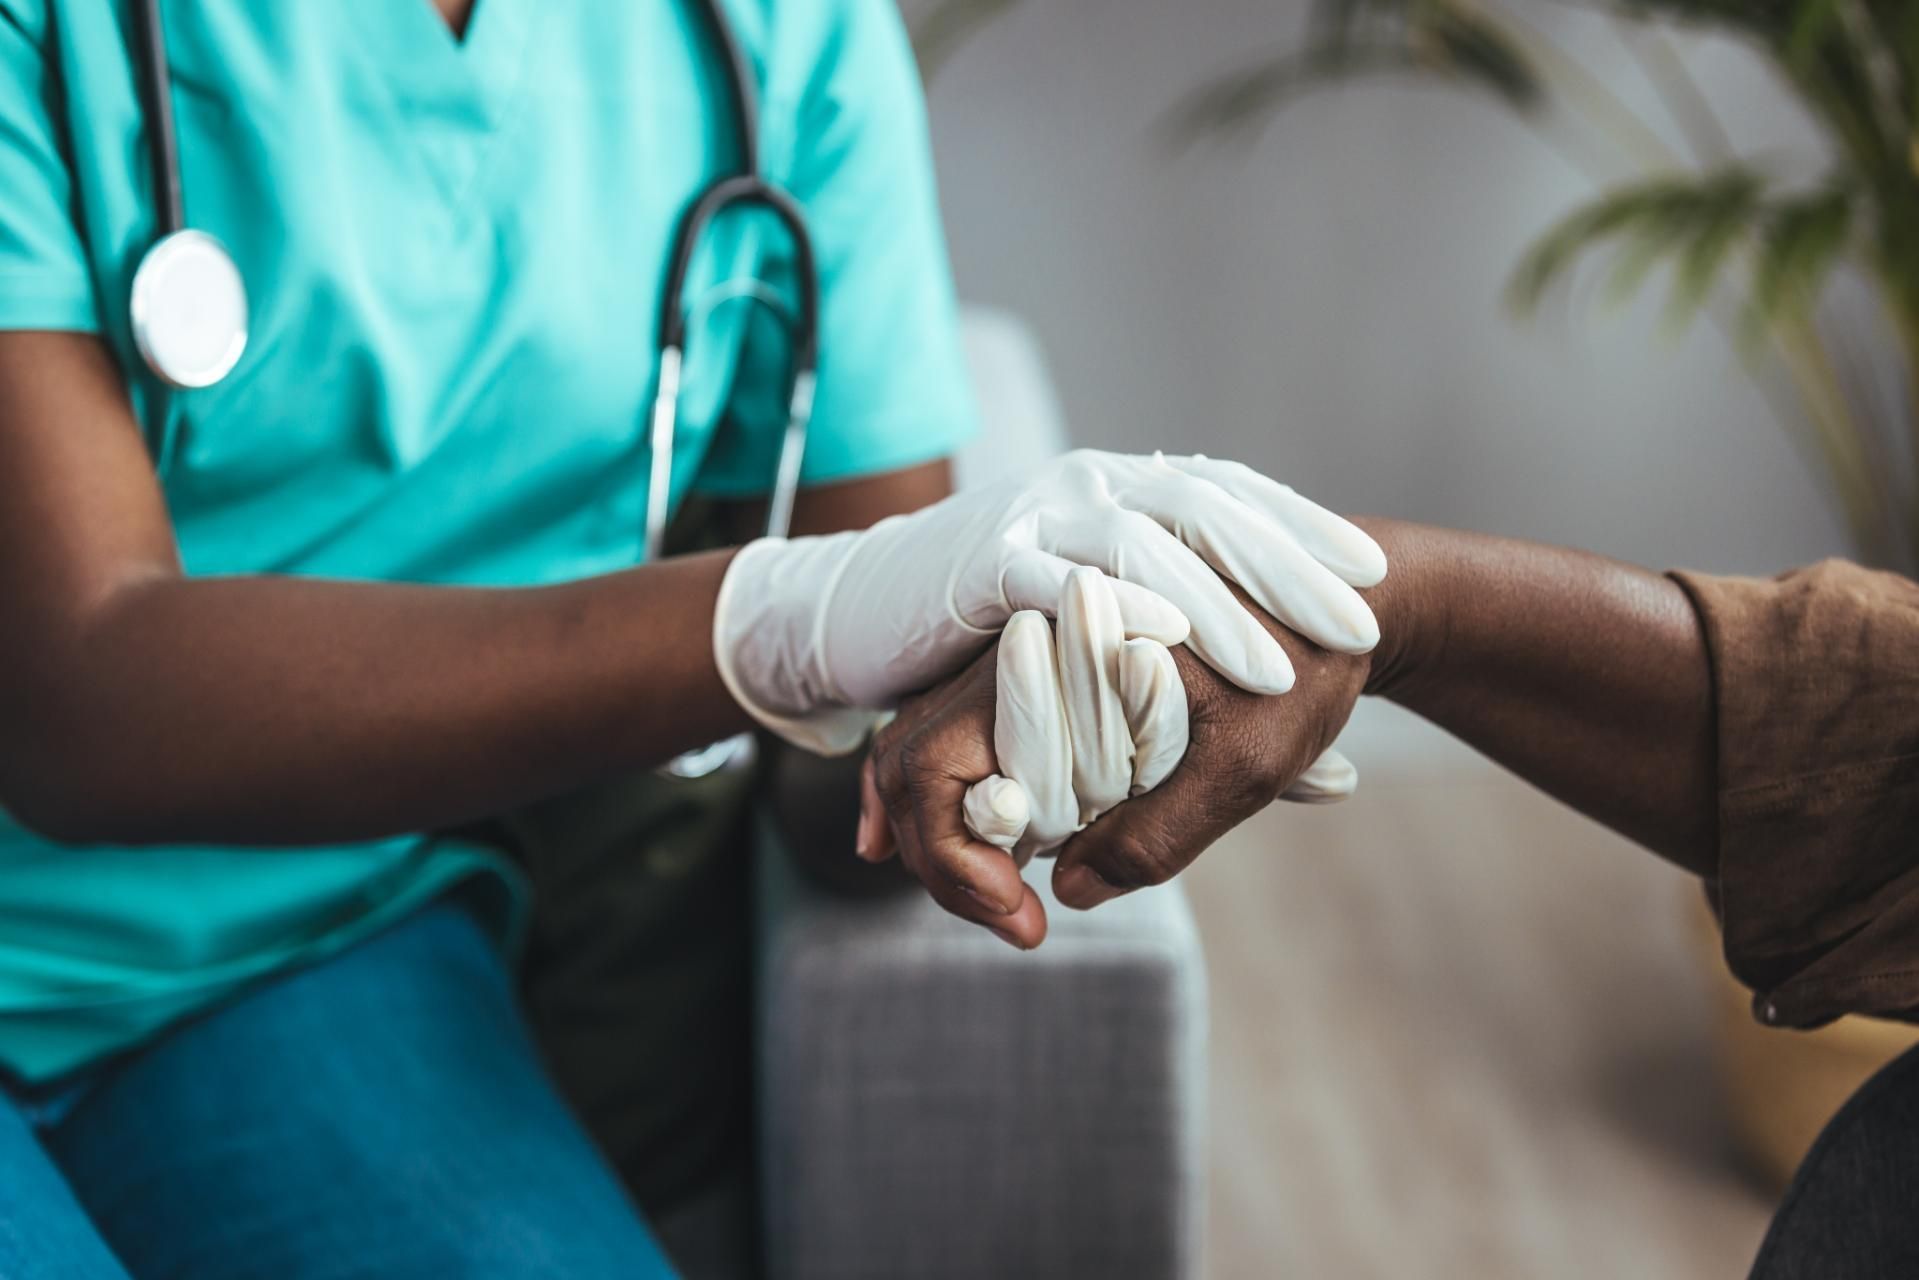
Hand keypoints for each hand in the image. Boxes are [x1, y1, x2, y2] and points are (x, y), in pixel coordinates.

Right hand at [712, 451, 1384, 753]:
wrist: (861, 600)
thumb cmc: (998, 623)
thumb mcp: (1098, 622)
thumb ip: (1176, 656)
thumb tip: (1287, 721)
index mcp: (1124, 488)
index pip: (1229, 499)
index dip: (1300, 533)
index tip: (1370, 579)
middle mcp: (1088, 487)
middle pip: (1204, 512)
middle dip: (1284, 566)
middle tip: (1355, 621)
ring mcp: (1036, 515)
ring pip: (1140, 546)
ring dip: (1213, 606)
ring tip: (1275, 665)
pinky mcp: (985, 562)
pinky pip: (1055, 580)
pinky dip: (1111, 611)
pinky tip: (1160, 649)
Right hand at [862, 586, 1371, 946]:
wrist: (1352, 603)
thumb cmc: (1305, 675)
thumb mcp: (1245, 768)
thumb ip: (1153, 835)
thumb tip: (1064, 889)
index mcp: (1059, 648)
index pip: (934, 763)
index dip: (954, 859)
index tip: (1024, 920)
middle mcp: (1025, 643)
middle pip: (911, 755)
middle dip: (937, 854)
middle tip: (1008, 920)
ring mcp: (1029, 656)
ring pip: (928, 745)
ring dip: (940, 829)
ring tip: (991, 897)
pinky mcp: (1050, 672)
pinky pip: (968, 736)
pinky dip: (957, 796)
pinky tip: (980, 844)